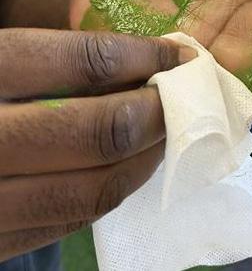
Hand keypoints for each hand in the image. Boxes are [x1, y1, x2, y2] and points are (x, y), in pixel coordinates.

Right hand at [0, 28, 191, 260]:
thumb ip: (44, 58)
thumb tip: (134, 59)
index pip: (85, 62)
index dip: (144, 56)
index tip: (179, 54)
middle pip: (100, 132)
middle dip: (158, 111)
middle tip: (186, 94)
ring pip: (95, 188)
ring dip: (148, 155)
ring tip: (170, 130)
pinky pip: (70, 221)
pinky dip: (113, 189)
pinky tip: (131, 165)